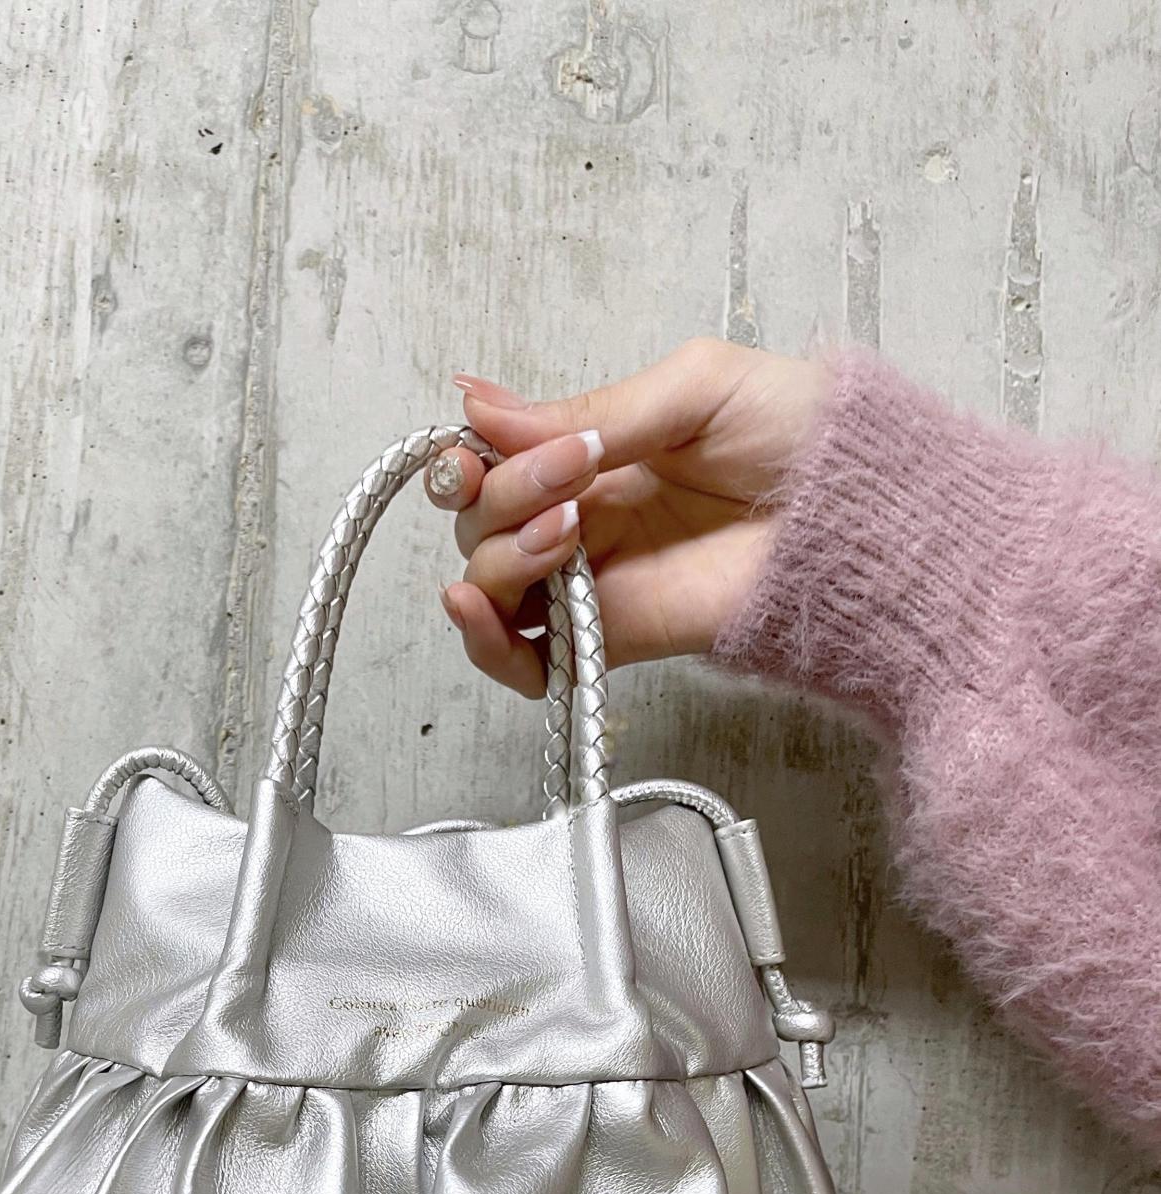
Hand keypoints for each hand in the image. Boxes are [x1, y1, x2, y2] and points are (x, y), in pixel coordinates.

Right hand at [425, 338, 827, 694]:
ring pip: (488, 585)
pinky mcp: (615, 639)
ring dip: (497, 556)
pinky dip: (487, 643)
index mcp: (598, 455)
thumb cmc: (804, 439)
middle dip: (502, 497)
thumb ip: (587, 409)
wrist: (862, 518)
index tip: (496, 445)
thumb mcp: (690, 389)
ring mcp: (596, 583)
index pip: (495, 463)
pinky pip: (525, 661)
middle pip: (481, 523)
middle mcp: (586, 520)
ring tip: (560, 535)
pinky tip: (480, 608)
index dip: (476, 458)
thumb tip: (476, 403)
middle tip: (572, 480)